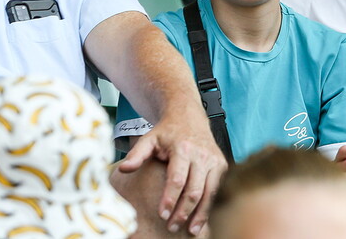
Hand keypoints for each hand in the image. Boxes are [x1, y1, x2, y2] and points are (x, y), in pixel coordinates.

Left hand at [118, 121, 226, 235]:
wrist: (190, 117)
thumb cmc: (167, 132)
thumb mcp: (149, 138)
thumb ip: (136, 154)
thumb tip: (124, 169)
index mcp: (183, 148)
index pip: (177, 178)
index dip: (170, 198)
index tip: (162, 215)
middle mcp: (202, 154)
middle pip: (194, 189)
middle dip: (184, 211)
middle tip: (172, 226)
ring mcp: (214, 160)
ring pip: (210, 192)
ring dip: (200, 214)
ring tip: (191, 230)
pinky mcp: (222, 165)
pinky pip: (217, 189)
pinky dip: (210, 206)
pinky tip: (202, 219)